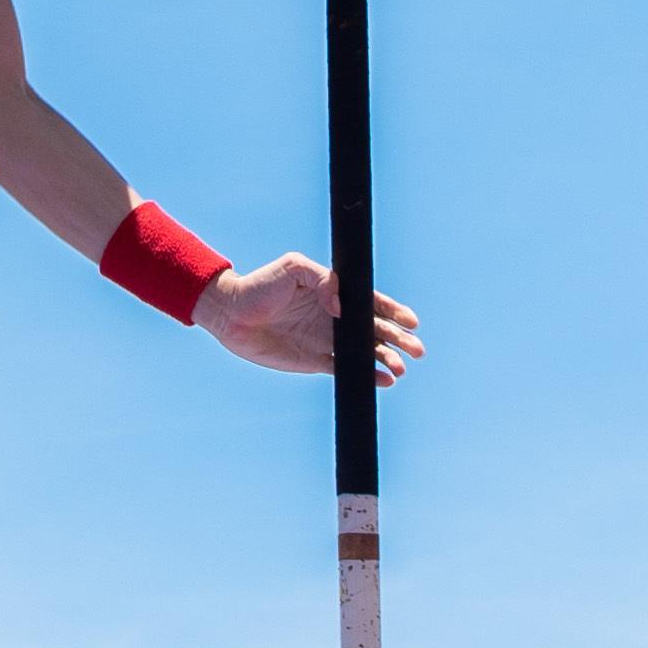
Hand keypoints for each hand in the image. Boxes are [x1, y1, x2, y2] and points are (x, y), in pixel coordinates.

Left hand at [193, 251, 425, 383]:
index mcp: (335, 294)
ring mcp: (327, 340)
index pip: (372, 302)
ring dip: (387, 360)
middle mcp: (336, 317)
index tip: (411, 321)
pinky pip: (347, 369)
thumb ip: (322, 280)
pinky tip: (383, 380)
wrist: (231, 313)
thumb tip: (340, 308)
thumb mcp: (293, 267)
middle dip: (400, 339)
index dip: (394, 311)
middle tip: (416, 349)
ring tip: (400, 368)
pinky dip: (366, 375)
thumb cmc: (261, 285)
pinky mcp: (315, 361)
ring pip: (366, 352)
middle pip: (377, 330)